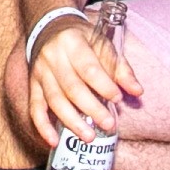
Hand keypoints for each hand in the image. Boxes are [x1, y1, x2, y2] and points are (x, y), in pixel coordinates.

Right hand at [14, 7, 136, 149]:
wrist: (49, 28)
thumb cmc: (82, 39)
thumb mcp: (102, 44)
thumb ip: (120, 68)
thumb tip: (137, 91)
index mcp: (72, 42)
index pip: (88, 67)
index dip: (103, 85)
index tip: (117, 99)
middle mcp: (53, 57)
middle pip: (72, 87)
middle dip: (91, 109)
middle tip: (109, 125)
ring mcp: (40, 72)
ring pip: (54, 100)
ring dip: (72, 121)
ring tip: (89, 137)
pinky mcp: (33, 85)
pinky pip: (35, 108)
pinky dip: (43, 126)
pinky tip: (53, 141)